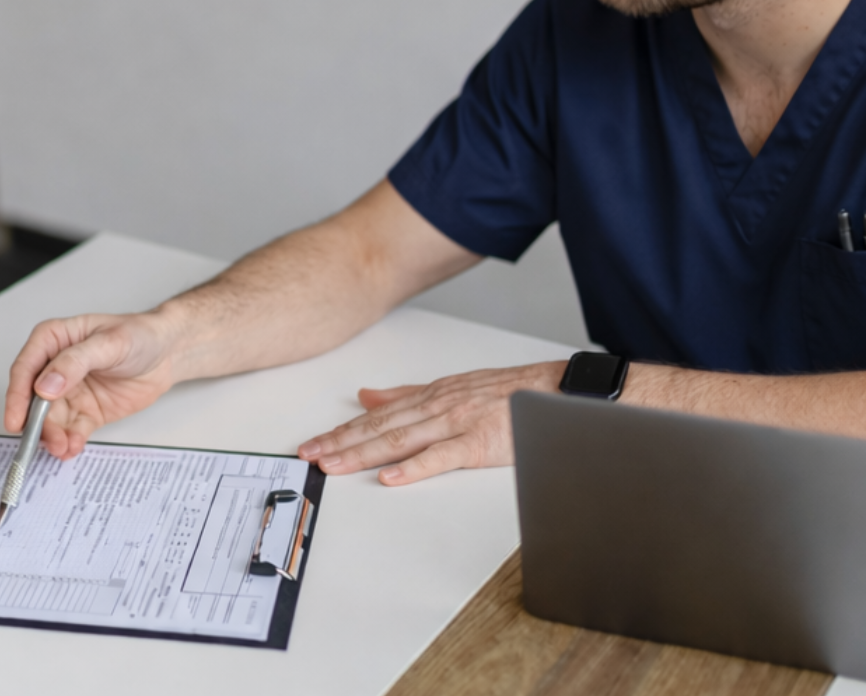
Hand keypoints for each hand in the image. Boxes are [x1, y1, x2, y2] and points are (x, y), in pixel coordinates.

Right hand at [5, 313, 181, 458]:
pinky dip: (70, 441)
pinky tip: (74, 447)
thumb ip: (74, 362)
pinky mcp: (85, 412)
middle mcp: (55, 368)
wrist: (168, 353)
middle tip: (48, 440)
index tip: (16, 419)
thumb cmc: (139, 335)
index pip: (25, 369)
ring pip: (51, 420)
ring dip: (53, 437)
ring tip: (63, 448)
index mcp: (53, 341)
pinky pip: (72, 430)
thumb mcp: (108, 343)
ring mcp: (69, 392)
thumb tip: (45, 386)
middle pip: (34, 401)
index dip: (17, 396)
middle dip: (38, 424)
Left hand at [296, 362, 563, 484]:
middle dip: (341, 443)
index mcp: (429, 397)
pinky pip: (442, 456)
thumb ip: (406, 394)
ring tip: (335, 464)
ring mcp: (457, 423)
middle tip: (310, 456)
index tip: (313, 444)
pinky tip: (391, 477)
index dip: (342, 431)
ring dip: (364, 453)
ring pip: (401, 440)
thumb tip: (367, 396)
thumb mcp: (449, 387)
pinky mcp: (479, 442)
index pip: (376, 417)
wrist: (555, 390)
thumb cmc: (507, 393)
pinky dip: (414, 467)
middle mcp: (436, 407)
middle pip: (380, 428)